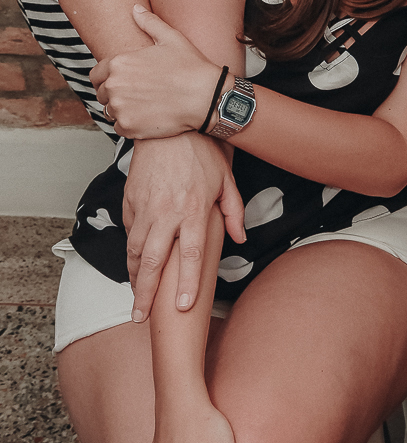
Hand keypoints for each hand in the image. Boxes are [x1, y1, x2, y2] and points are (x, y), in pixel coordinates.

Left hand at [91, 5, 221, 138]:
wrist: (207, 98)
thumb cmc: (191, 67)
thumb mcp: (171, 38)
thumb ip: (149, 23)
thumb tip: (135, 9)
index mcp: (119, 63)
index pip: (97, 75)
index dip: (108, 78)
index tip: (123, 82)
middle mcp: (114, 86)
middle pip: (102, 94)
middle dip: (115, 94)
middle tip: (137, 95)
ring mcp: (120, 108)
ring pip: (110, 111)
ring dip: (122, 110)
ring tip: (144, 106)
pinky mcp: (129, 127)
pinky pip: (119, 128)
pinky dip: (130, 125)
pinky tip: (147, 118)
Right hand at [124, 136, 244, 322]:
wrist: (169, 125)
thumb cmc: (201, 151)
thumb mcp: (226, 179)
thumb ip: (233, 211)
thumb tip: (240, 238)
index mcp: (193, 210)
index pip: (192, 256)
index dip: (188, 284)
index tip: (182, 308)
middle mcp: (166, 213)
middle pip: (154, 262)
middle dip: (145, 294)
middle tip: (140, 317)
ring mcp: (145, 207)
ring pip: (135, 250)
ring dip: (135, 277)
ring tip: (136, 298)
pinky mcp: (130, 200)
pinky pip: (129, 231)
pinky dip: (131, 250)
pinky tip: (135, 263)